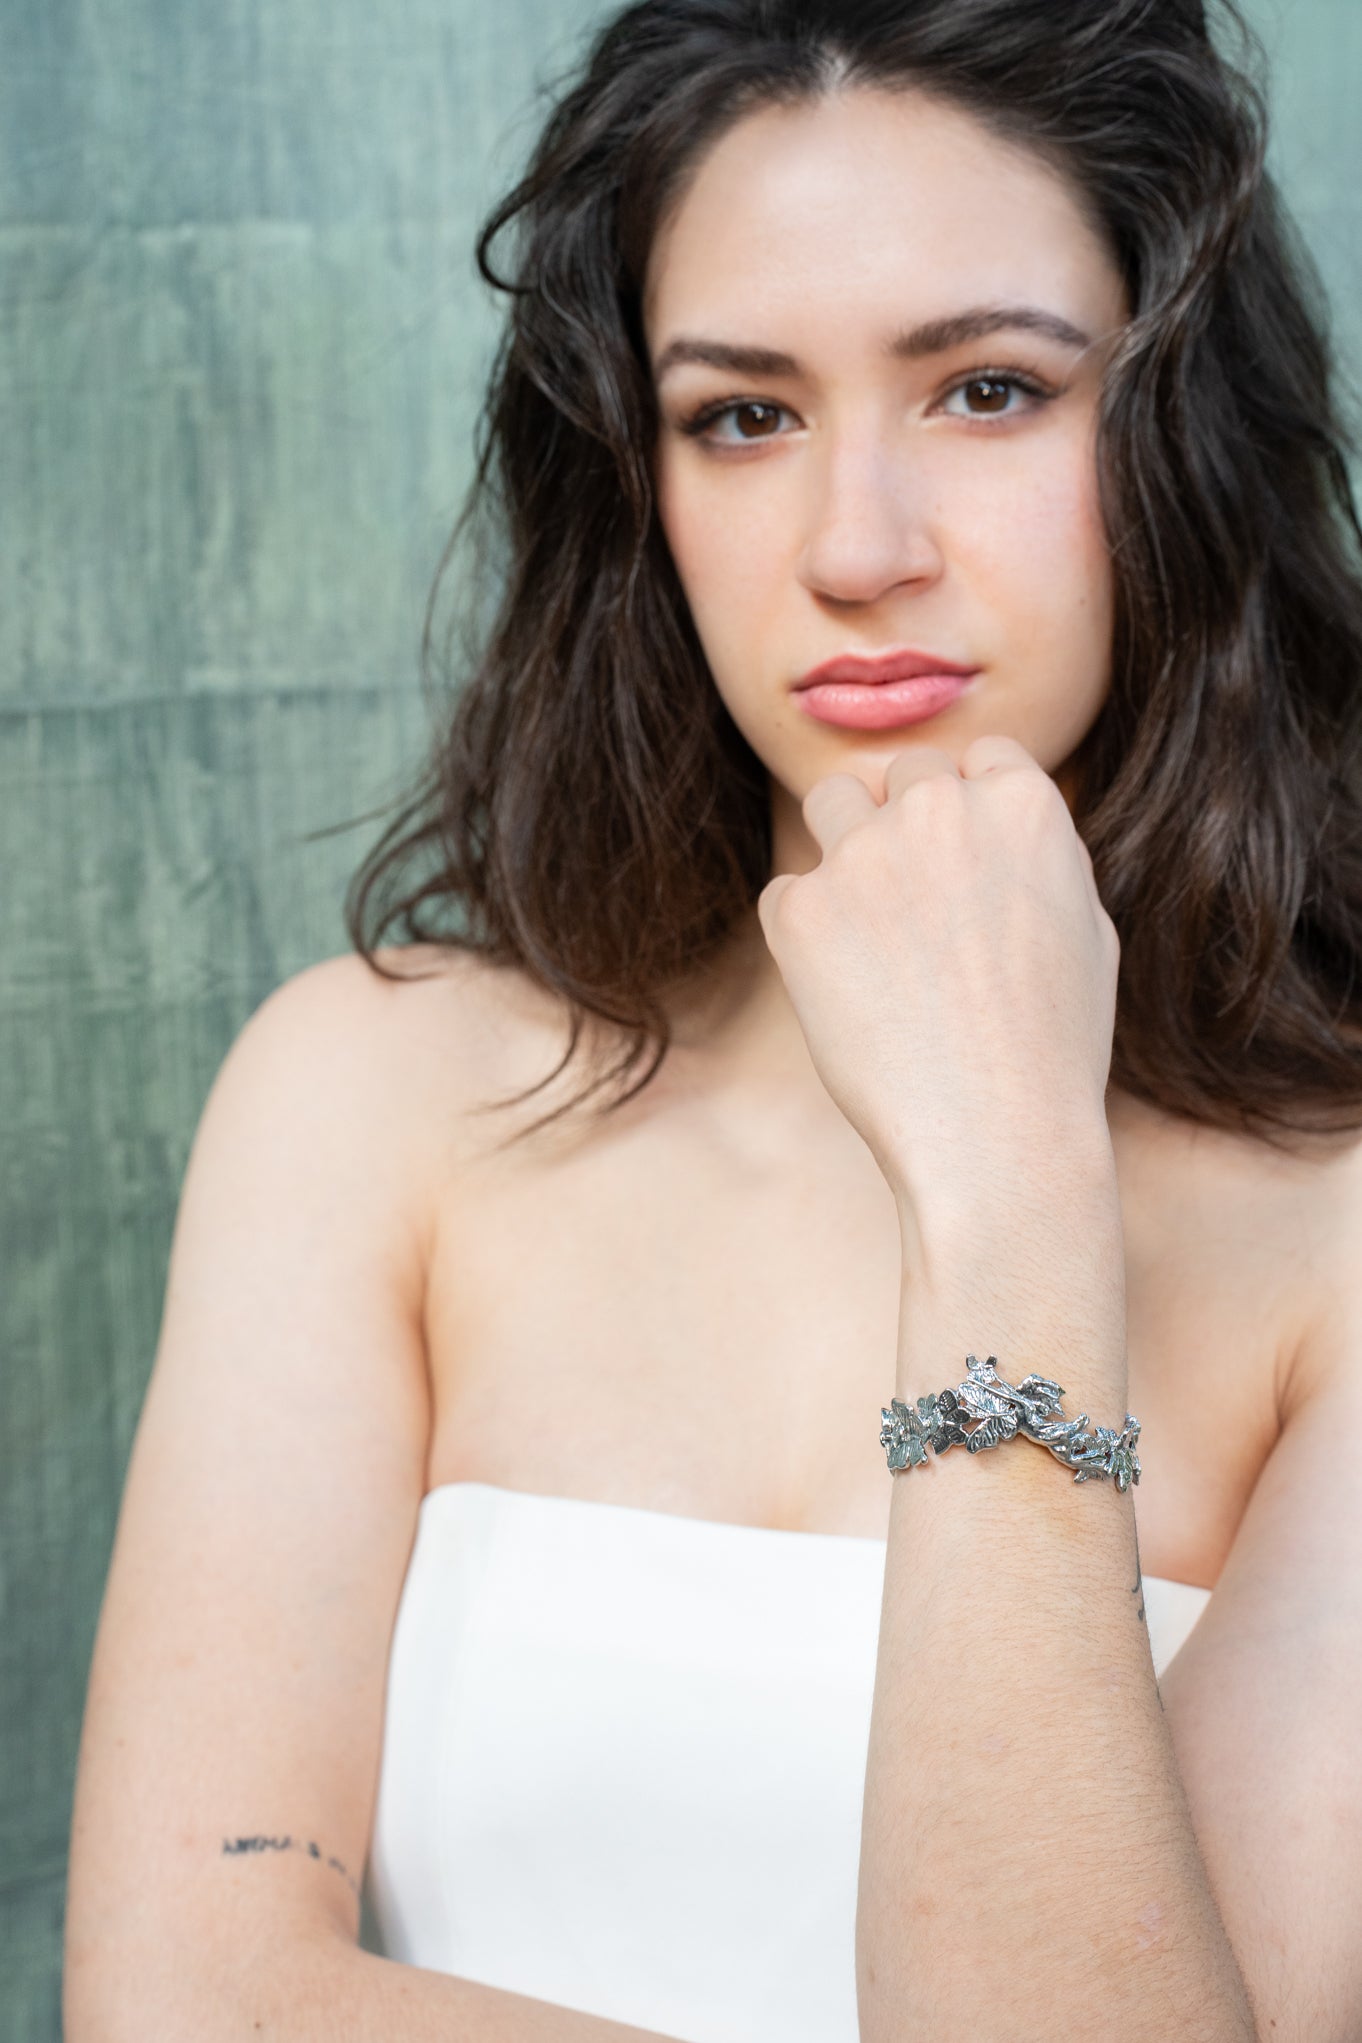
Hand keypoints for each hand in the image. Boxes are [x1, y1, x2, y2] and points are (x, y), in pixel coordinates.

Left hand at [756, 735, 1119, 1214]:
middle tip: (918, 914)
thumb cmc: (1052, 1051)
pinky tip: (849, 993)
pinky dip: (807, 933)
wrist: (994, 1137)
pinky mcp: (798, 911)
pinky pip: (787, 894)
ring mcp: (862, 855)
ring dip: (846, 851)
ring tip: (876, 940)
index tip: (968, 870)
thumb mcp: (1088, 930)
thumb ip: (1038, 855)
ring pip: (830, 804)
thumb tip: (1000, 822)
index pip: (978, 757)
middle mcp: (939, 809)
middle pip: (901, 773)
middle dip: (905, 824)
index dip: (971, 810)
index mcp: (1022, 803)